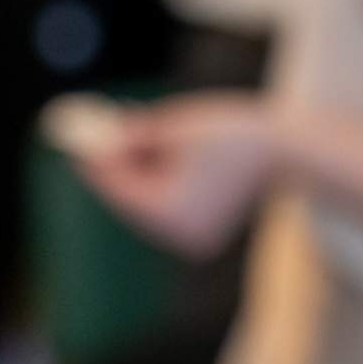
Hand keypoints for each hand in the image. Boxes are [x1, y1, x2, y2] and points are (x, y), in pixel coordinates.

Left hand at [76, 93, 274, 259]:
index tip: (76, 145)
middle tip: (91, 140)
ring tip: (119, 138)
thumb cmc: (234, 133)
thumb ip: (132, 136)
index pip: (120, 192)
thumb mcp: (173, 126)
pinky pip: (165, 206)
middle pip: (131, 201)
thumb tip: (99, 139)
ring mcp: (193, 237)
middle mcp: (180, 235)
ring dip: (133, 174)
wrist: (286, 149)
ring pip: (146, 204)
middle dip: (114, 169)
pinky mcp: (203, 230)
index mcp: (172, 214)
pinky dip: (154, 182)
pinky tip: (145, 154)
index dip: (96, 166)